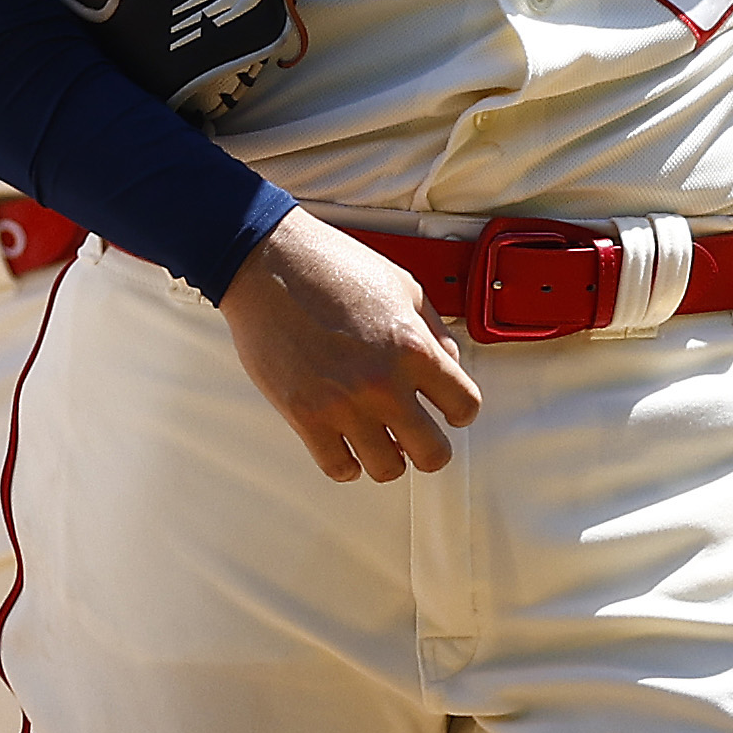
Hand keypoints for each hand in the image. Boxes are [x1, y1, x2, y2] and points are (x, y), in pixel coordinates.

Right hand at [218, 209, 483, 481]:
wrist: (269, 263)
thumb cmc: (331, 266)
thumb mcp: (404, 286)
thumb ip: (434, 330)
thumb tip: (450, 364)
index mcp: (413, 347)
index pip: (464, 407)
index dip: (459, 410)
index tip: (449, 410)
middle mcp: (382, 383)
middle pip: (433, 454)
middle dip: (431, 447)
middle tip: (419, 435)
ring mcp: (342, 404)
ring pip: (387, 469)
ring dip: (388, 456)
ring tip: (380, 437)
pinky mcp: (304, 415)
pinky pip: (338, 467)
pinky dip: (347, 462)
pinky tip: (347, 441)